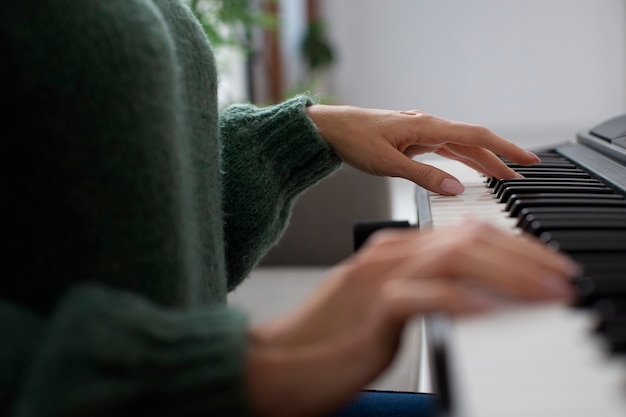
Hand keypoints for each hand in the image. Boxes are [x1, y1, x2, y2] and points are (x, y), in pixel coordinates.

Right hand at [245, 219, 578, 416]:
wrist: (283, 359)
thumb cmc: (333, 336)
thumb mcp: (385, 301)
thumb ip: (424, 286)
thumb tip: (475, 290)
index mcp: (392, 249)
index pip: (464, 234)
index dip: (513, 247)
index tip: (546, 266)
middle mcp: (387, 254)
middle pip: (467, 240)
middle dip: (523, 257)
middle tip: (558, 278)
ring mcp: (377, 277)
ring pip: (453, 260)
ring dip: (507, 275)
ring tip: (542, 292)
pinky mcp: (371, 309)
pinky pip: (424, 296)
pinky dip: (461, 300)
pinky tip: (488, 308)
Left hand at [306, 105, 538, 194]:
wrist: (332, 129)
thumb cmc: (356, 141)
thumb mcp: (389, 163)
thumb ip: (423, 177)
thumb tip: (456, 189)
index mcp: (428, 126)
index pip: (477, 136)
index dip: (504, 149)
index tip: (527, 161)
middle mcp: (429, 126)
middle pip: (474, 141)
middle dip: (499, 158)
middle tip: (522, 177)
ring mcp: (422, 131)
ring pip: (461, 145)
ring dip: (482, 160)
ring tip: (502, 177)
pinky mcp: (413, 139)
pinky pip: (446, 149)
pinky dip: (462, 159)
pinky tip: (468, 169)